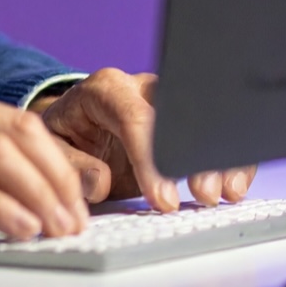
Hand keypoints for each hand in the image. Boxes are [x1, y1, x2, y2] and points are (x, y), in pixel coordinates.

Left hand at [32, 67, 257, 211]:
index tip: (162, 199)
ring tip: (224, 194)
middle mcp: (140, 88)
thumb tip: (99, 181)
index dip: (150, 159)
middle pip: (176, 113)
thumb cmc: (64, 137)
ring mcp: (168, 102)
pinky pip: (214, 135)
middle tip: (204, 194)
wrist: (74, 126)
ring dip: (217, 158)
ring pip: (203, 119)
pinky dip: (227, 160)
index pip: (132, 117)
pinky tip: (232, 187)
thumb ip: (72, 165)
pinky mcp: (187, 121)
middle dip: (193, 155)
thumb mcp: (52, 149)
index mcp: (105, 89)